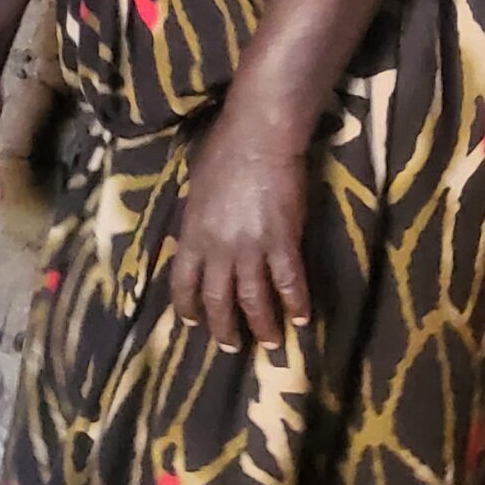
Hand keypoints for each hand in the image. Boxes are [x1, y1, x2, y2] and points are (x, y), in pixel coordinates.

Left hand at [168, 106, 313, 350]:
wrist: (257, 137)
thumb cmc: (222, 151)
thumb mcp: (195, 188)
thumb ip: (196, 217)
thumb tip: (197, 230)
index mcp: (191, 234)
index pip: (183, 282)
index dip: (187, 307)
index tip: (192, 324)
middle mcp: (217, 248)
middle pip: (218, 298)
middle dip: (224, 327)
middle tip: (231, 348)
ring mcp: (250, 247)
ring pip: (253, 299)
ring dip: (262, 325)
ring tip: (269, 345)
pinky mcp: (283, 241)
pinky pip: (289, 281)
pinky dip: (296, 303)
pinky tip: (301, 318)